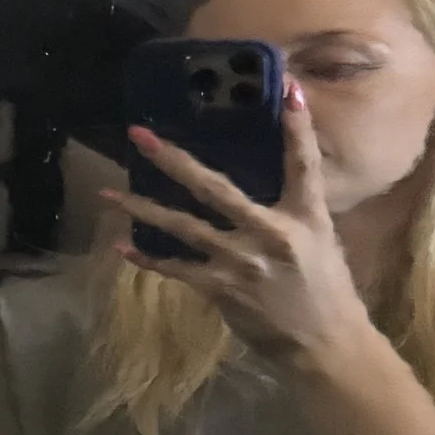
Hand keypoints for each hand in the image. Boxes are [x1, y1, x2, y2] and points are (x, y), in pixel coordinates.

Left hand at [97, 84, 375, 375]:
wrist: (325, 345)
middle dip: (174, 160)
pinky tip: (121, 248)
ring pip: (182, 226)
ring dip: (141, 208)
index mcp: (307, 216)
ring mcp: (242, 262)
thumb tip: (263, 180)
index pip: (303, 163)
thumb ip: (292, 207)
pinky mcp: (222, 289)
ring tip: (108, 193)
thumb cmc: (326, 290)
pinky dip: (148, 259)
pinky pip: (176, 269)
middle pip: (215, 188)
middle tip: (141, 135)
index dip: (298, 127)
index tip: (288, 89)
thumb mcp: (322, 239)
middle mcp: (272, 233)